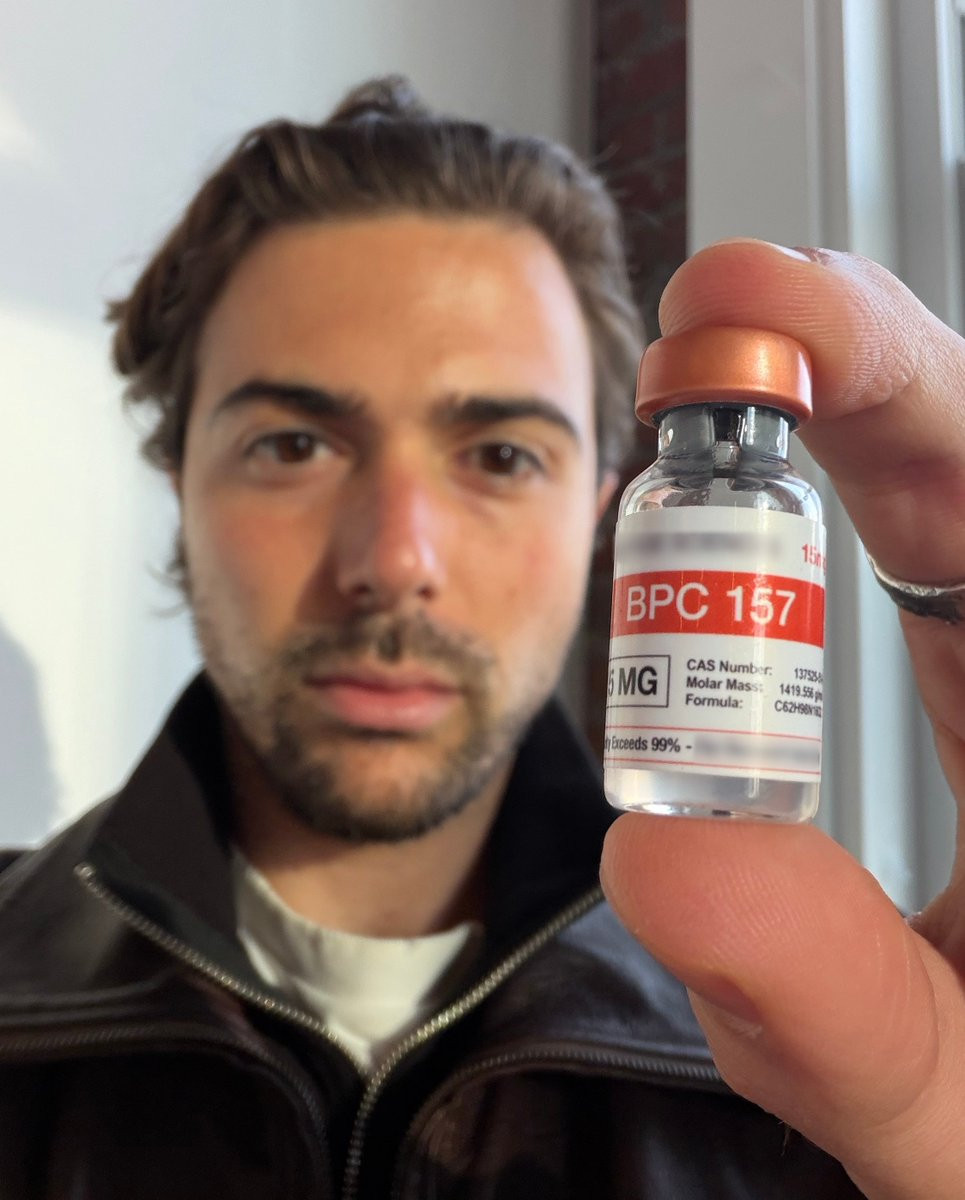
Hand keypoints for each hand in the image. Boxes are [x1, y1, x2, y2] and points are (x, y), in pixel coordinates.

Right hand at [599, 239, 964, 1198]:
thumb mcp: (948, 1114)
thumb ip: (822, 1002)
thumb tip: (663, 856)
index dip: (882, 357)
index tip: (745, 306)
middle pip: (960, 453)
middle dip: (828, 367)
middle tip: (689, 351)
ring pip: (938, 483)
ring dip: (813, 427)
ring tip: (695, 417)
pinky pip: (919, 541)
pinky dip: (825, 491)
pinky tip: (748, 498)